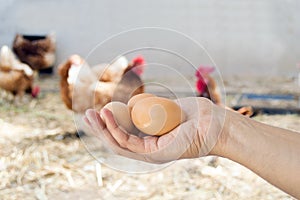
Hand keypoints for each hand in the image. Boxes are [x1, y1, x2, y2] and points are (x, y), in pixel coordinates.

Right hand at [83, 97, 226, 163]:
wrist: (215, 124)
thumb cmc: (196, 115)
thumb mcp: (166, 109)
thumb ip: (150, 109)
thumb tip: (135, 102)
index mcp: (151, 140)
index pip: (124, 135)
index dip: (108, 125)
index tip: (98, 112)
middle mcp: (148, 149)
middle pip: (116, 141)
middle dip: (99, 129)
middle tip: (86, 115)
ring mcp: (150, 152)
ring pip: (117, 144)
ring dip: (101, 130)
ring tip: (88, 116)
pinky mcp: (153, 152)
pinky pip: (127, 142)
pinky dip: (113, 129)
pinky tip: (104, 116)